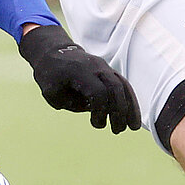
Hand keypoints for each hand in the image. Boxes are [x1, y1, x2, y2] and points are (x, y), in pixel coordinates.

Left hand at [18, 24, 143, 133]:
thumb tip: (93, 110)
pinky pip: (124, 85)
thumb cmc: (51, 75)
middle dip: (120, 111)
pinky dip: (130, 101)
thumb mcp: (51, 92)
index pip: (99, 92)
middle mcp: (95, 67)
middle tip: (117, 131)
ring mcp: (104, 67)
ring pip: (123, 85)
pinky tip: (132, 117)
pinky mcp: (109, 71)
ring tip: (134, 127)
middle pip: (115, 88)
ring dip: (130, 107)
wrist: (54, 53)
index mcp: (80, 71)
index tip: (97, 124)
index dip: (101, 111)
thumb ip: (71, 103)